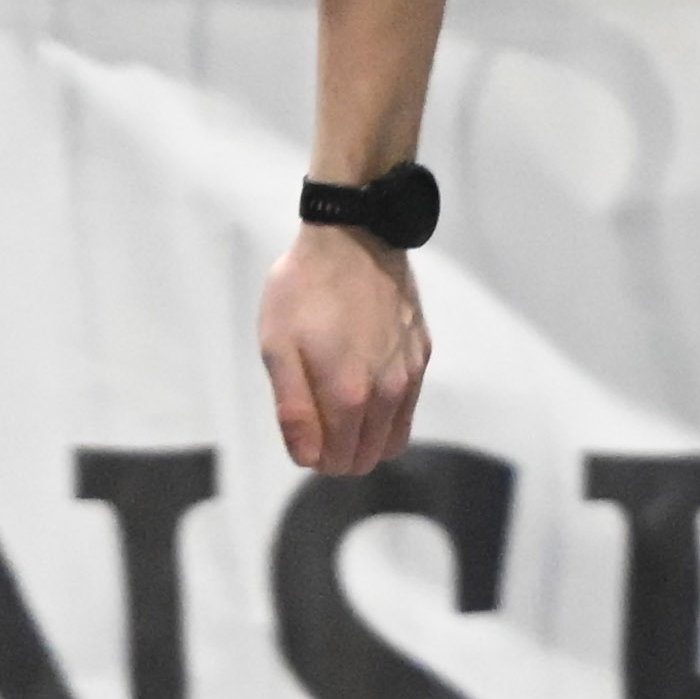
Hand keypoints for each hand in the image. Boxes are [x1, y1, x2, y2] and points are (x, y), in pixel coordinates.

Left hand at [260, 226, 432, 477]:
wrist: (353, 236)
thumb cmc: (304, 290)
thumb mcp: (278, 348)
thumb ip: (293, 410)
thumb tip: (308, 458)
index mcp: (350, 397)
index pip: (336, 462)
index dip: (313, 455)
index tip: (300, 427)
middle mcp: (389, 394)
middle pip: (366, 458)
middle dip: (338, 451)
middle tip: (314, 413)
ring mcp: (410, 374)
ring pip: (393, 439)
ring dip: (365, 435)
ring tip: (337, 399)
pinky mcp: (422, 353)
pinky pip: (407, 405)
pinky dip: (386, 409)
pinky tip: (364, 374)